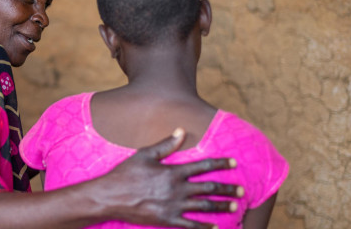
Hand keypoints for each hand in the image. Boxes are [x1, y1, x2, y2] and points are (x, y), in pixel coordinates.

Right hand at [88, 128, 240, 228]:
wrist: (109, 197)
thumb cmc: (125, 174)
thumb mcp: (144, 154)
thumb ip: (166, 144)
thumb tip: (181, 131)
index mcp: (173, 171)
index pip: (203, 166)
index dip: (220, 163)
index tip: (234, 163)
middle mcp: (176, 189)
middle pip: (209, 188)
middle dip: (227, 189)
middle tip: (241, 190)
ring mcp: (172, 206)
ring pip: (203, 206)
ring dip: (221, 206)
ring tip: (234, 207)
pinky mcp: (166, 219)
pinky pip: (190, 225)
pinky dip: (204, 227)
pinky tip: (215, 228)